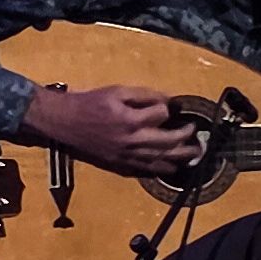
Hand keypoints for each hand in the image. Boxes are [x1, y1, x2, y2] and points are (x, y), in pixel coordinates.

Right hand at [25, 81, 203, 172]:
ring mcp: (126, 154)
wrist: (64, 122)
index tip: (172, 106)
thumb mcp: (116, 91)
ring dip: (180, 157)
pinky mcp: (119, 163)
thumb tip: (167, 100)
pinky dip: (161, 168)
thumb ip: (143, 95)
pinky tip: (173, 168)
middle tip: (196, 134)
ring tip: (194, 154)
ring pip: (160, 158)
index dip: (168, 109)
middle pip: (167, 142)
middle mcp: (131, 140)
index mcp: (130, 119)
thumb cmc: (89, 103)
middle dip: (185, 137)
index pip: (161, 114)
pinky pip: (145, 168)